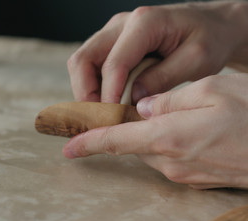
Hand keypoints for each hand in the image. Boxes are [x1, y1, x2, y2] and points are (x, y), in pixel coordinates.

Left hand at [63, 74, 247, 188]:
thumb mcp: (211, 89)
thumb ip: (168, 99)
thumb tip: (142, 108)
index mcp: (167, 137)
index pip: (113, 141)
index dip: (86, 142)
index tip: (65, 147)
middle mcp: (170, 161)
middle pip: (133, 143)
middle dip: (125, 128)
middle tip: (125, 108)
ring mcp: (184, 173)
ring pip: (152, 148)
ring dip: (151, 133)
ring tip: (172, 114)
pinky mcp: (196, 179)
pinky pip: (171, 157)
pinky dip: (168, 141)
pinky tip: (191, 129)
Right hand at [67, 1, 247, 103]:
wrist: (214, 24)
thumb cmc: (210, 38)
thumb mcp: (197, 60)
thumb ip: (164, 78)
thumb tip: (133, 99)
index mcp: (144, 23)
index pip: (113, 63)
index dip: (108, 95)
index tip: (111, 120)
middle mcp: (122, 24)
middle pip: (83, 59)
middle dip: (85, 93)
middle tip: (99, 119)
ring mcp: (114, 32)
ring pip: (82, 62)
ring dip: (87, 91)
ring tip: (102, 114)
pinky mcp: (113, 43)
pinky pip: (91, 65)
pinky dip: (93, 86)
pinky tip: (107, 104)